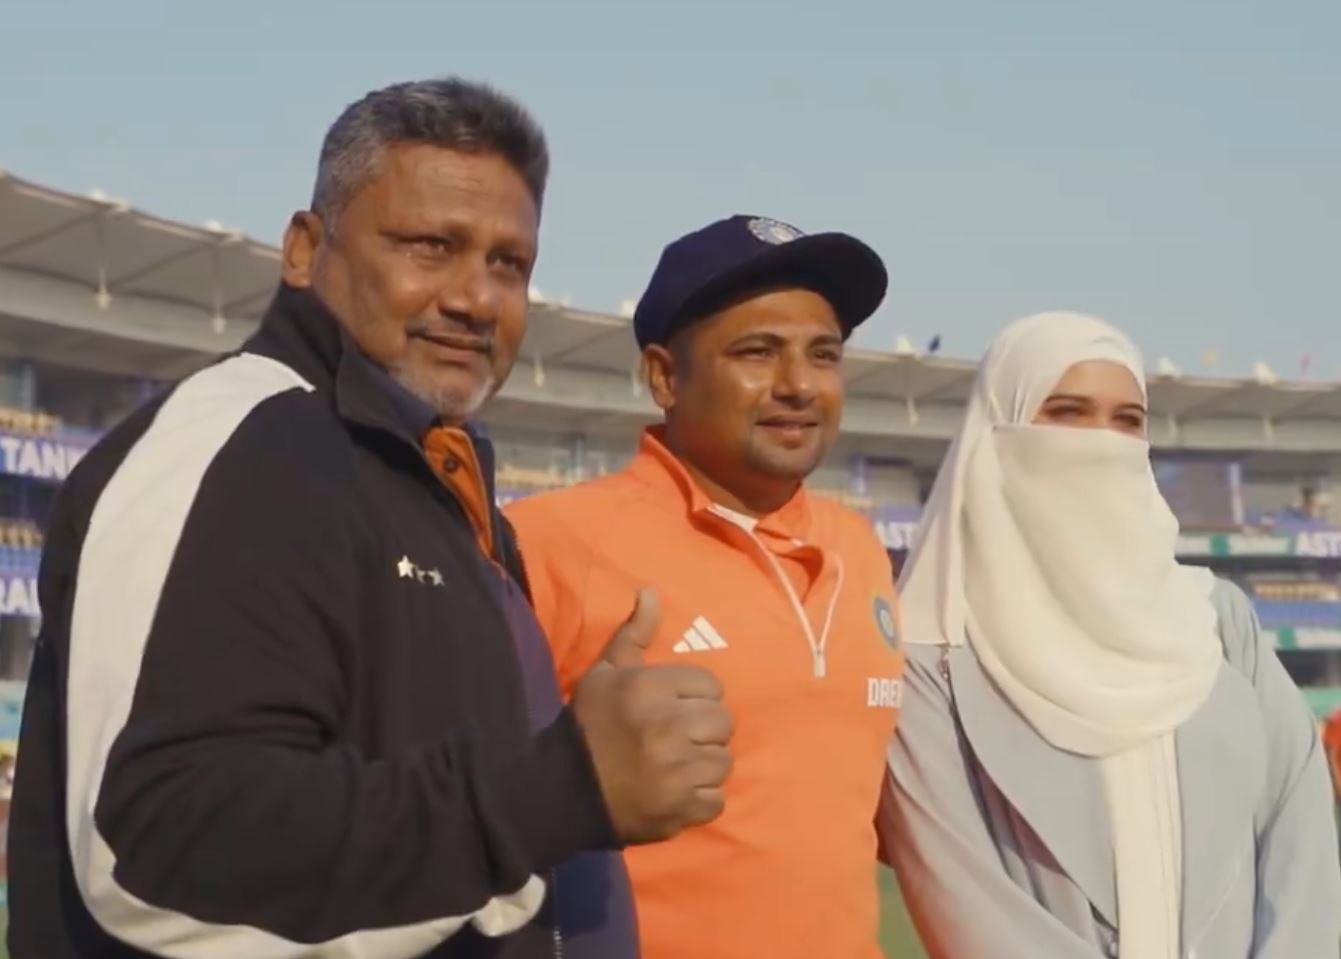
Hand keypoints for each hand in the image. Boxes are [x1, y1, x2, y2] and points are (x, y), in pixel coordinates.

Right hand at [571, 589, 733, 844]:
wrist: (562, 791)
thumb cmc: (588, 725)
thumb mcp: (606, 672)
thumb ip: (635, 633)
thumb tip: (651, 590)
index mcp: (650, 689)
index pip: (711, 685)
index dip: (694, 696)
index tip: (674, 707)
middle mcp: (668, 727)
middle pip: (722, 722)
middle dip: (704, 729)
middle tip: (678, 737)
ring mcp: (677, 772)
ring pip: (723, 761)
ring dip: (704, 764)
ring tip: (678, 764)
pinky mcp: (680, 809)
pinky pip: (715, 800)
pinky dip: (700, 799)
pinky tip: (676, 791)